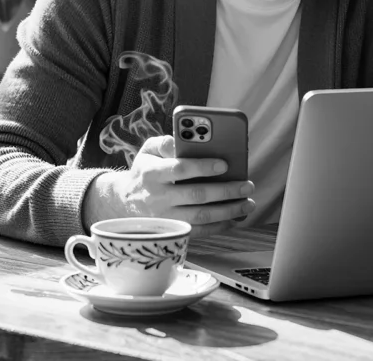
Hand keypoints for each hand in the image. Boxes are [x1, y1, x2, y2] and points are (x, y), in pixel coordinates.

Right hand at [86, 135, 254, 236]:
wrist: (125, 201)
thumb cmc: (145, 170)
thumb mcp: (148, 150)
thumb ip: (165, 142)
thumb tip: (183, 140)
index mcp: (151, 173)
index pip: (179, 169)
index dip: (203, 167)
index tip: (225, 164)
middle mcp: (157, 197)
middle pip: (196, 195)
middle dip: (226, 191)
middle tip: (247, 185)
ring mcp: (165, 217)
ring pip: (200, 216)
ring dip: (228, 211)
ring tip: (248, 203)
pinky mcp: (171, 231)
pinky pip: (199, 231)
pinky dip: (220, 227)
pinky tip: (235, 218)